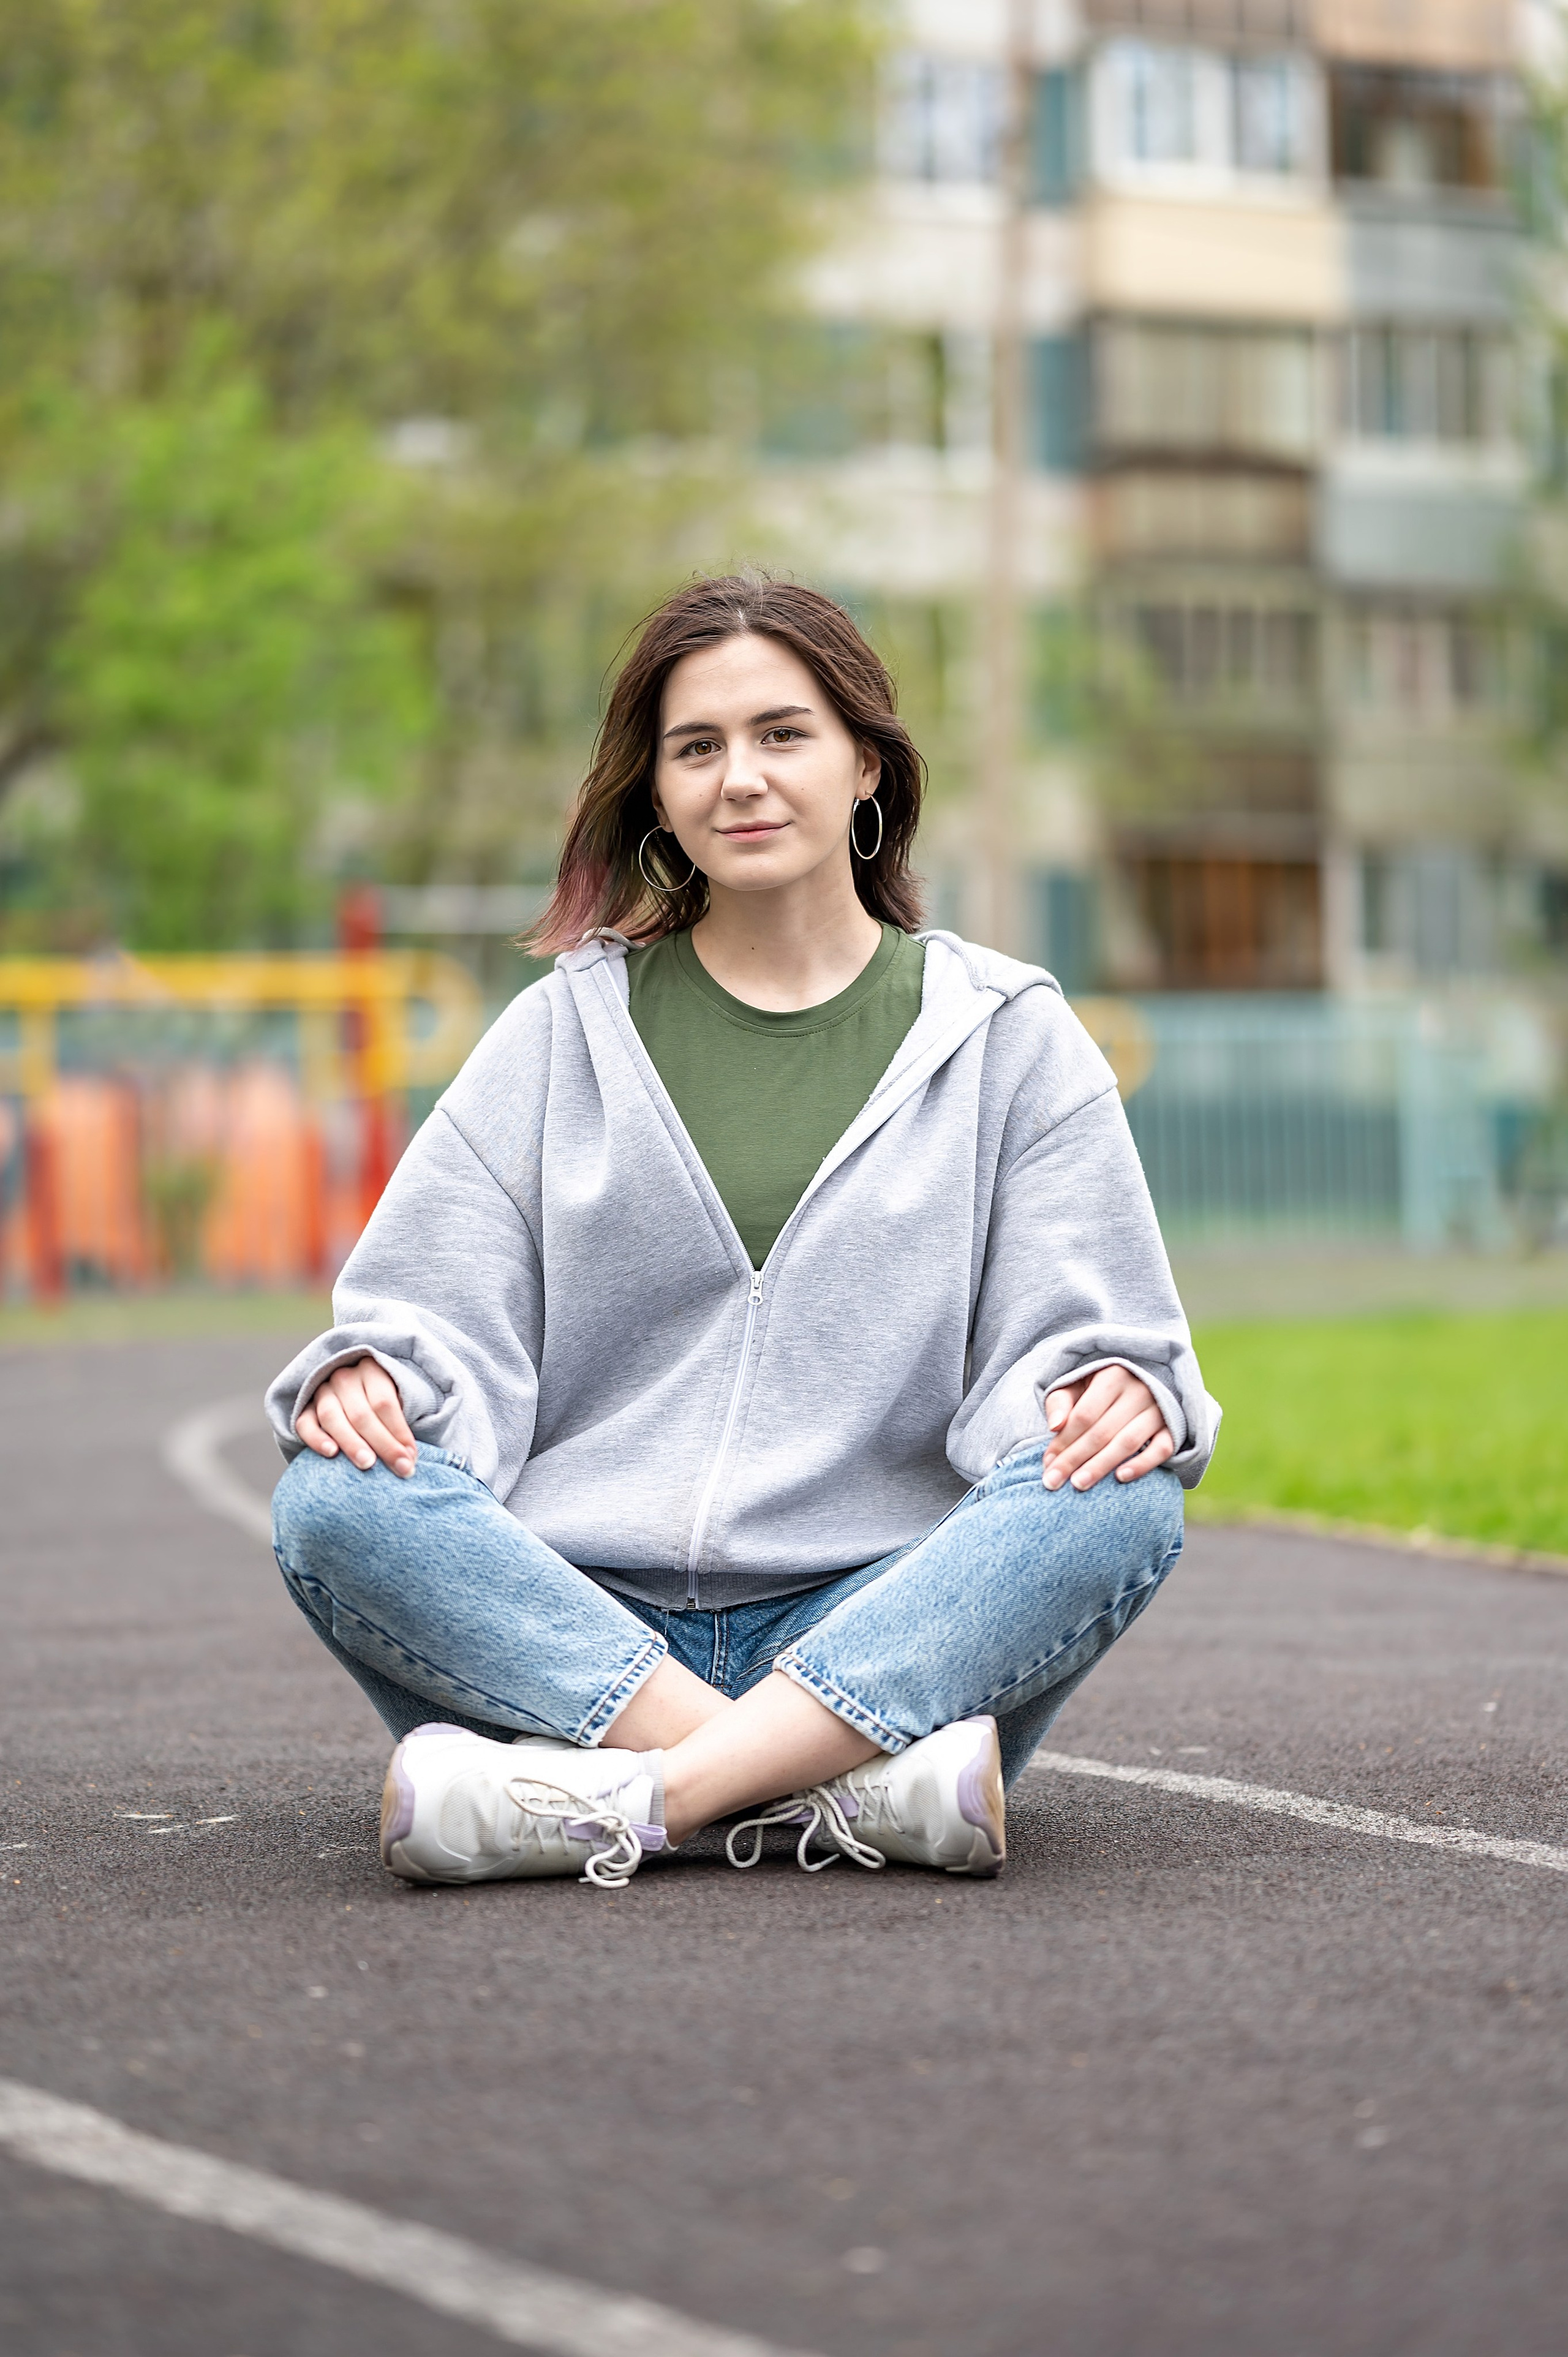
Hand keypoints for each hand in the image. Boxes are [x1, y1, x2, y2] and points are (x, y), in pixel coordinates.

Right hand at [295, 1356, 416, 1476]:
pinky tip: (331, 1453)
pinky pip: (305, 1423)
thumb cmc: (383, 1404)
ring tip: (368, 1464)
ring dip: (351, 1443)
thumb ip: (403, 1420)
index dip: (399, 1432)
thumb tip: (411, 1456)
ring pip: (332, 1417)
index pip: (384, 1402)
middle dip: (383, 1444)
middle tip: (399, 1468)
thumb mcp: (399, 1398)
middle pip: (361, 1414)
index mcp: (371, 1370)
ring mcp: (321, 1391)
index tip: (411, 1457)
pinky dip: (316, 1439)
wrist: (355, 1392)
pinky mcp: (305, 1407)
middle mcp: (344, 1377)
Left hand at [1042, 1365, 1173, 1491]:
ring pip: (1128, 1442)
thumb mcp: (1077, 1383)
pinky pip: (1162, 1448)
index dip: (1063, 1441)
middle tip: (1054, 1482)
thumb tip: (1054, 1426)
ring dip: (1101, 1465)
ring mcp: (1159, 1409)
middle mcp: (1139, 1390)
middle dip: (1075, 1459)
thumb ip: (1061, 1402)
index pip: (1084, 1415)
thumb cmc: (1100, 1386)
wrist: (1144, 1380)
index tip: (1047, 1463)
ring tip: (1079, 1484)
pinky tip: (1120, 1477)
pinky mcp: (1173, 1426)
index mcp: (1112, 1375)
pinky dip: (1143, 1464)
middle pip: (1102, 1431)